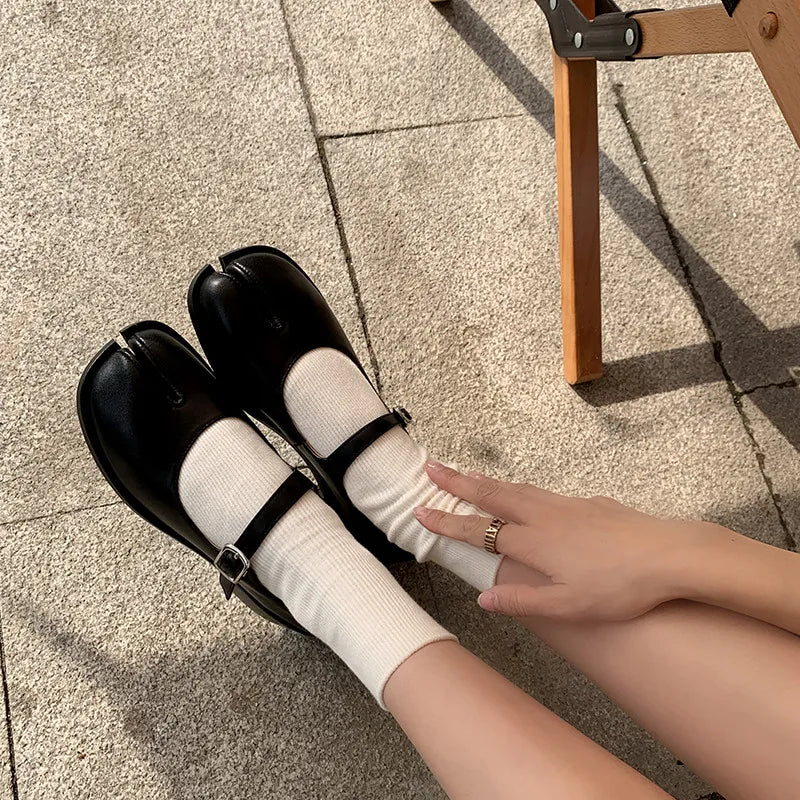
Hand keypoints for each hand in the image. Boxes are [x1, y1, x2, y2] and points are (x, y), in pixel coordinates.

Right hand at [414, 461, 735, 621]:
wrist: (670, 555)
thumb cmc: (620, 587)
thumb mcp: (568, 607)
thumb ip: (522, 600)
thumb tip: (483, 598)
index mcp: (534, 542)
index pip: (478, 530)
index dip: (446, 520)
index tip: (419, 510)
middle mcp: (545, 516)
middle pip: (492, 495)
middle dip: (457, 481)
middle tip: (430, 466)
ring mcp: (568, 506)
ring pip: (518, 489)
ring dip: (488, 481)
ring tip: (468, 474)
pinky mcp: (590, 504)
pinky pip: (546, 493)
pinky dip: (524, 489)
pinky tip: (530, 497)